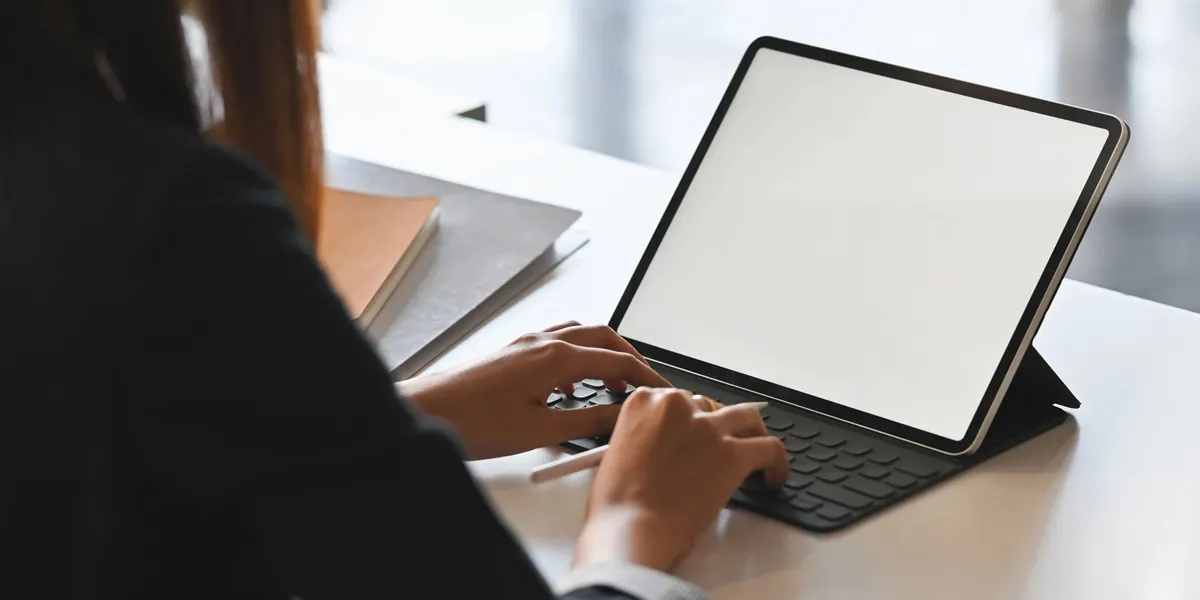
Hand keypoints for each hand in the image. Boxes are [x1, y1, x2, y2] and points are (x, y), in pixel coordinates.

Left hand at [398, 322, 670, 459]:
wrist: (427, 410)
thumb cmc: (473, 420)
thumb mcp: (541, 430)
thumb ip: (587, 421)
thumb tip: (620, 417)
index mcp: (556, 357)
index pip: (616, 361)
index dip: (645, 377)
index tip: (662, 391)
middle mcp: (543, 342)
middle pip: (603, 338)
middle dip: (630, 358)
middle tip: (646, 382)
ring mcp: (526, 344)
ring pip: (580, 336)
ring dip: (603, 353)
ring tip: (615, 382)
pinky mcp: (513, 353)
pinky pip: (557, 343)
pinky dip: (577, 357)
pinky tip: (571, 386)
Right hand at [574, 389, 788, 572]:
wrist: (629, 527)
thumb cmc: (616, 503)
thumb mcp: (616, 453)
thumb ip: (642, 437)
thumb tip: (665, 448)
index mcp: (644, 402)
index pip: (677, 399)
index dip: (689, 420)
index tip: (693, 436)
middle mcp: (677, 406)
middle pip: (710, 405)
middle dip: (716, 426)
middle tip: (719, 449)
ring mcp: (707, 428)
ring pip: (746, 417)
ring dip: (751, 433)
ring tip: (755, 453)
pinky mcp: (733, 453)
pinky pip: (770, 447)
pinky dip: (777, 462)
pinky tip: (773, 476)